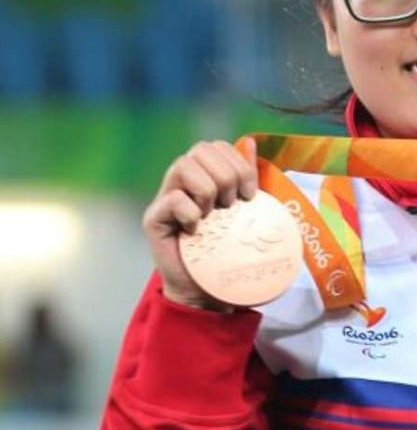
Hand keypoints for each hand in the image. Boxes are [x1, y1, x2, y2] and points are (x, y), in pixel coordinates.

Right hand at [142, 138, 258, 309]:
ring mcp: (165, 197)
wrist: (205, 288)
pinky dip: (191, 212)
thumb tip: (249, 142)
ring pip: (184, 165)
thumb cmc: (224, 248)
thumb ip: (244, 175)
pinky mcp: (153, 218)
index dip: (237, 163)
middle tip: (231, 205)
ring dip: (207, 190)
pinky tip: (196, 229)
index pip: (216, 146)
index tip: (249, 194)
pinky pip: (173, 198)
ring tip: (212, 215)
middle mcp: (181, 181)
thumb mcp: (242, 209)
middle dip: (226, 175)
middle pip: (200, 149)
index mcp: (203, 174)